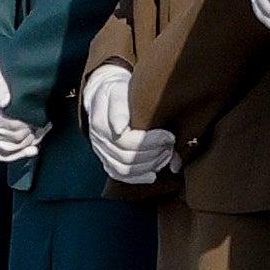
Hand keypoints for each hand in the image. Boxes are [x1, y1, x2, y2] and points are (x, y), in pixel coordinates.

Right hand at [81, 60, 179, 188]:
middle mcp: (98, 140)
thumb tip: (119, 129)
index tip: (169, 135)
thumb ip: (119, 108)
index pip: (126, 142)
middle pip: (127, 158)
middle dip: (154, 153)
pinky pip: (119, 175)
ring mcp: (101, 151)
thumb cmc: (116, 91)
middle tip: (171, 145)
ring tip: (166, 155)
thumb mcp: (118, 91)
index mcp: (100, 124)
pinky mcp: (107, 159)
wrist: (104, 96)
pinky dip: (137, 177)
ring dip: (149, 165)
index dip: (151, 141)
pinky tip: (152, 174)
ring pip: (124, 169)